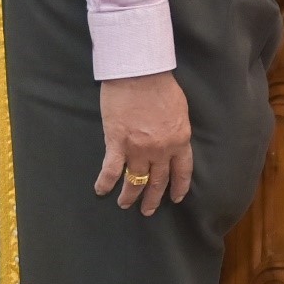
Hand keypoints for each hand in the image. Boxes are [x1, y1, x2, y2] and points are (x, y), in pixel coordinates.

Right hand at [95, 72, 192, 212]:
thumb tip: (172, 138)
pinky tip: (100, 190)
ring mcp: (138, 148)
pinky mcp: (117, 143)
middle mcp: (161, 150)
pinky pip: (111, 170)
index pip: (182, 171)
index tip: (175, 197)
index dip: (179, 187)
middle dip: (153, 198)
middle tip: (148, 210)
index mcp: (179, 140)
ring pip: (134, 180)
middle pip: (158, 181)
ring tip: (125, 204)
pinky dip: (105, 182)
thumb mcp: (179, 110)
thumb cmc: (160, 85)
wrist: (139, 73)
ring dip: (129, 196)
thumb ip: (176, 129)